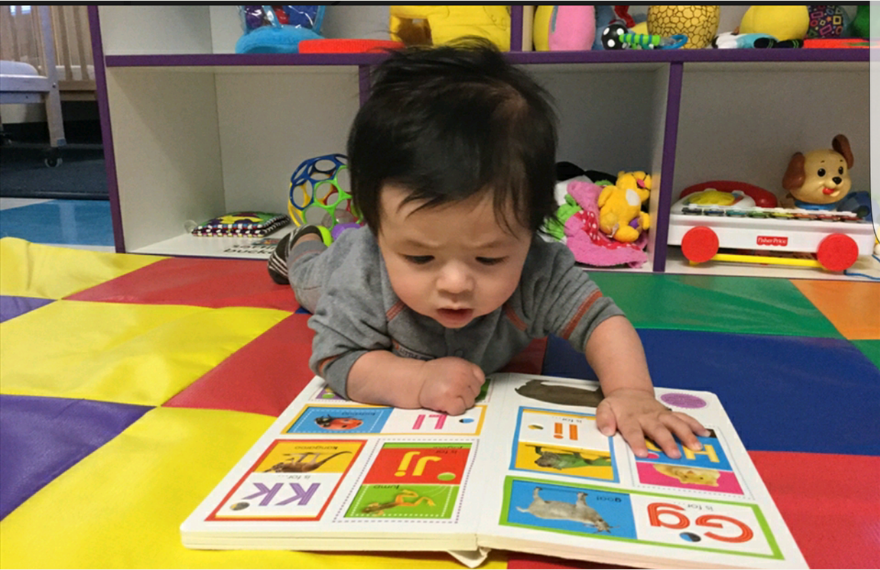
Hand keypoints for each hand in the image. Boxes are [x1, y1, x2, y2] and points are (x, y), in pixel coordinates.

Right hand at [417, 357, 484, 415]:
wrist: (416, 380)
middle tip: (453, 392)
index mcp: (465, 366)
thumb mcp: (453, 365)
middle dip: (466, 394)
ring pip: (469, 403)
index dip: (473, 385)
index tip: (466, 386)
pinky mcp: (449, 400)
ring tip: (448, 396)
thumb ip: (466, 372)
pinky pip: (460, 410)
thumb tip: (477, 384)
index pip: (480, 379)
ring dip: (460, 402)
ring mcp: (457, 389)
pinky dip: (453, 409)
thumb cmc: (434, 374)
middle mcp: (463, 376)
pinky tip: (445, 402)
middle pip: (476, 392)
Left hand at [595, 388, 709, 458]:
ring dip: (686, 434)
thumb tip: (607, 430)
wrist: (629, 393)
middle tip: (675, 454)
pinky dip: (695, 425)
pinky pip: (684, 418)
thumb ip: (604, 419)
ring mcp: (660, 415)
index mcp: (630, 418)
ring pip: (675, 422)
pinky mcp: (669, 414)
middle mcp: (647, 417)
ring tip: (696, 447)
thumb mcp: (604, 409)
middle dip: (667, 441)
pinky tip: (705, 434)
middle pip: (658, 429)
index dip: (638, 442)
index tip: (642, 453)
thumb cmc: (617, 407)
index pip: (633, 431)